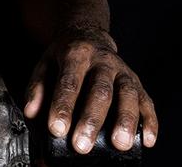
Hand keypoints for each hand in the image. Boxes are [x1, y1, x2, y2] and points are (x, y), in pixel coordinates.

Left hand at [22, 26, 157, 153]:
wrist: (88, 34)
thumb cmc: (64, 56)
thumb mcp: (44, 64)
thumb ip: (36, 88)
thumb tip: (31, 112)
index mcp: (77, 54)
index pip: (69, 82)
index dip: (63, 106)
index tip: (57, 129)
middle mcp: (103, 61)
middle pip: (100, 90)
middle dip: (91, 120)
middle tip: (82, 146)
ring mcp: (123, 71)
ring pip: (128, 94)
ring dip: (125, 121)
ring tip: (119, 145)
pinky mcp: (138, 82)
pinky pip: (147, 101)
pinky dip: (150, 121)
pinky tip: (147, 140)